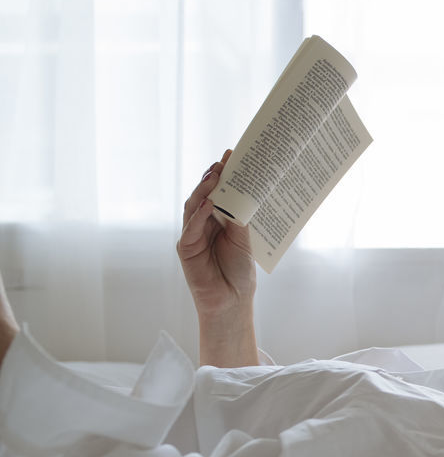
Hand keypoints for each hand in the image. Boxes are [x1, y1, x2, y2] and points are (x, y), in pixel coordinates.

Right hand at [177, 150, 255, 318]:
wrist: (232, 300)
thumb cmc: (239, 271)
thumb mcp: (244, 240)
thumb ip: (239, 218)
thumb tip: (243, 193)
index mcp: (219, 220)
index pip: (220, 193)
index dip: (225, 175)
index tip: (234, 156)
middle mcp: (204, 223)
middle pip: (205, 195)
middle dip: (214, 177)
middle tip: (224, 161)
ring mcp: (193, 234)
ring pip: (194, 206)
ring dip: (204, 190)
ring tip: (216, 175)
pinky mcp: (186, 247)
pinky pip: (191, 227)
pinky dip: (199, 213)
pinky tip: (208, 202)